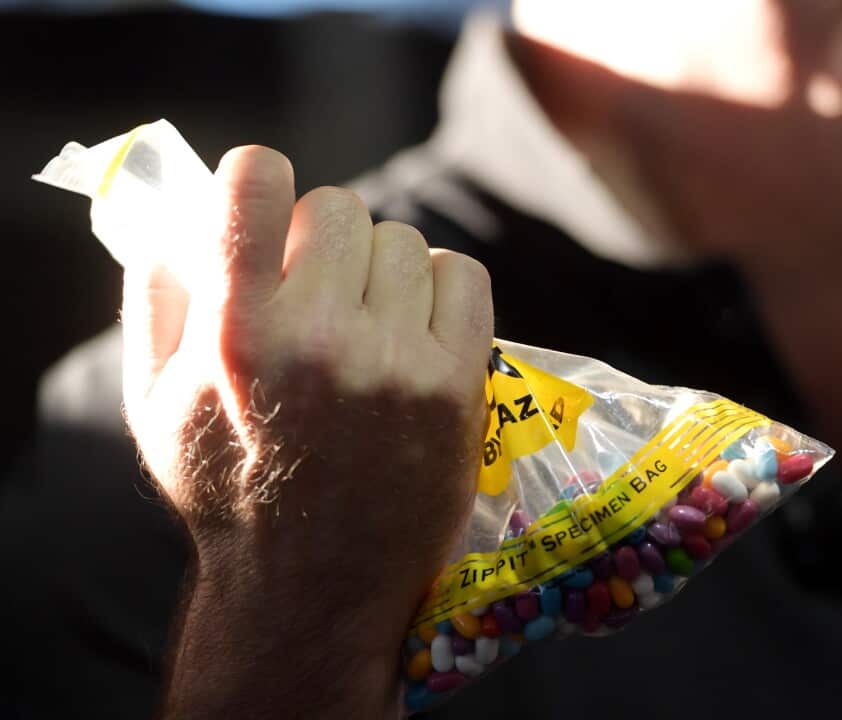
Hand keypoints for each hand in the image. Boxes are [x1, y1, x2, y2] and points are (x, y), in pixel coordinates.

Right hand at [121, 146, 492, 717]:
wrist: (313, 583)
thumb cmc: (229, 489)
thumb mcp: (155, 401)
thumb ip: (160, 296)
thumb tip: (184, 210)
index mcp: (236, 331)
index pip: (258, 183)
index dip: (262, 179)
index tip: (268, 204)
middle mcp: (320, 339)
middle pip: (340, 208)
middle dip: (324, 240)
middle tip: (320, 288)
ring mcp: (396, 362)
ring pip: (404, 242)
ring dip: (384, 269)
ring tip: (368, 321)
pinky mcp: (456, 386)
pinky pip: (464, 277)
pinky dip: (442, 288)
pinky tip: (417, 325)